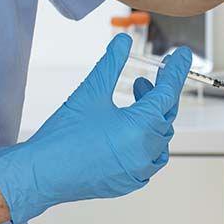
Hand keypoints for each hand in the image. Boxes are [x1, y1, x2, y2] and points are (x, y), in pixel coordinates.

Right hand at [0, 34, 191, 223]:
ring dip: (152, 117)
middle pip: (165, 115)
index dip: (176, 71)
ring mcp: (139, 170)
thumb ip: (112, 63)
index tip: (183, 56)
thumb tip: (124, 41)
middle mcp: (145, 152)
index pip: (168, 92)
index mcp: (140, 128)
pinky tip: (130, 129)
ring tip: (135, 100)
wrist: (40, 174)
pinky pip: (150, 158)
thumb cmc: (62, 136)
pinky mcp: (129, 182)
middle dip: (158, 94)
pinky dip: (147, 141)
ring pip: (160, 138)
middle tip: (144, 80)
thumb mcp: (90, 91)